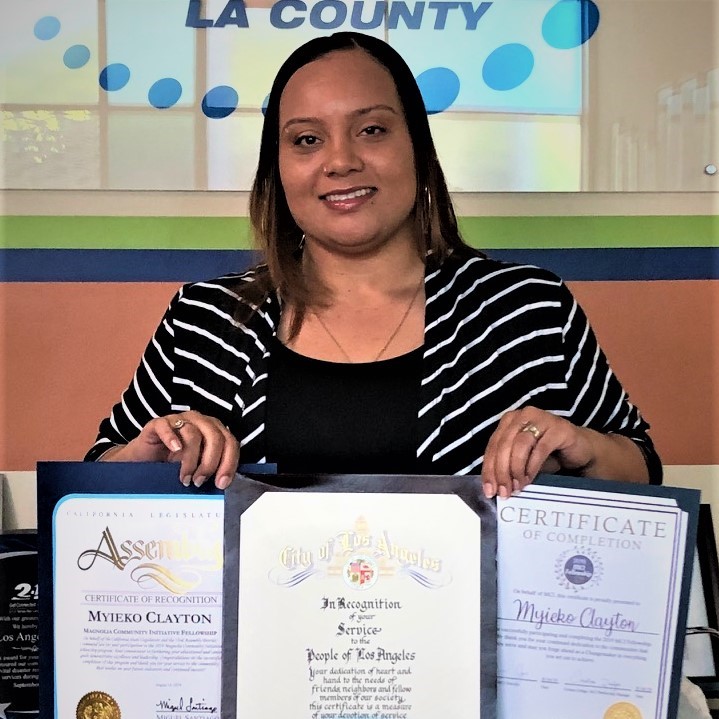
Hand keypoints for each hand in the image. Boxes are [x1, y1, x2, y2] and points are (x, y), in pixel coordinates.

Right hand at [99, 411, 239, 488]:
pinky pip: (166, 426)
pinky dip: (171, 438)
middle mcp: (199, 422)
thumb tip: (220, 484)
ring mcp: (179, 419)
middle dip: (210, 462)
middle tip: (199, 481)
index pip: (230, 443)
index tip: (221, 483)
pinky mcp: (158, 423)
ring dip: (190, 459)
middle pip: (214, 436)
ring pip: (192, 433)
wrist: (142, 462)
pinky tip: (174, 450)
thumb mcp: (197, 469)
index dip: (228, 463)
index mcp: (214, 431)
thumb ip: (210, 470)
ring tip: (184, 477)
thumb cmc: (172, 465)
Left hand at [481, 406, 594, 498]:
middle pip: (504, 444)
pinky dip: (532, 466)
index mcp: (509, 420)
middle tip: (504, 492)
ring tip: (517, 487)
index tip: (489, 491)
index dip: (489, 469)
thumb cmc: (548, 455)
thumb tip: (492, 487)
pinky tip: (529, 479)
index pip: (493, 445)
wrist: (581, 449)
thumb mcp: (522, 460)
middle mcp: (523, 415)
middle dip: (501, 471)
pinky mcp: (558, 427)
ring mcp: (541, 418)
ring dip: (516, 469)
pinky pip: (540, 448)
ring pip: (519, 444)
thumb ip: (506, 466)